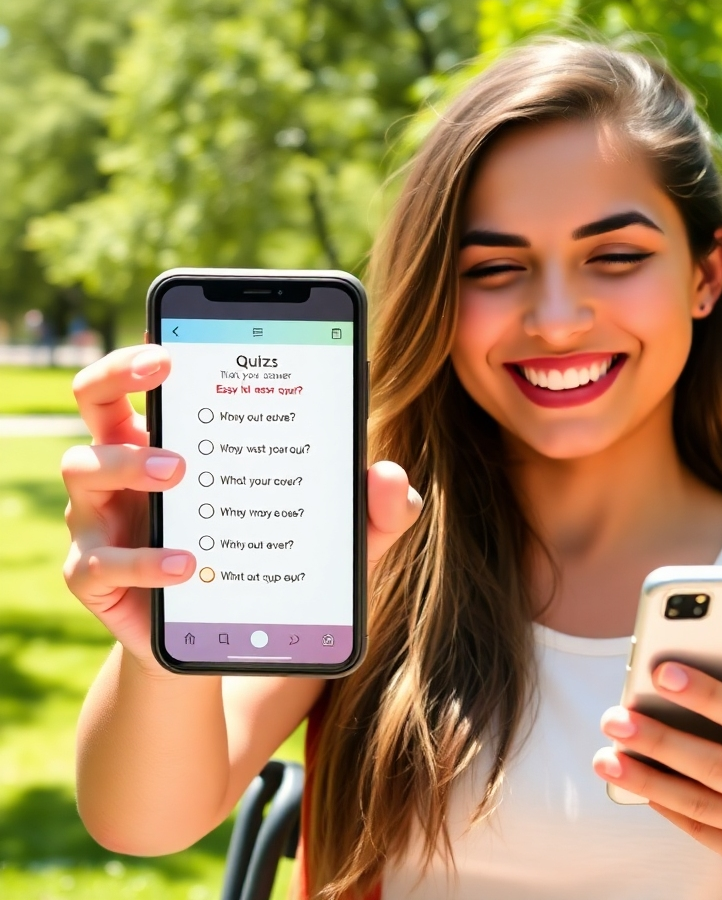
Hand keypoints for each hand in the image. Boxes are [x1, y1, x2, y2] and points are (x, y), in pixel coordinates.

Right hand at [63, 345, 421, 673]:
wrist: (229, 638)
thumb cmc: (277, 562)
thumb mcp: (337, 535)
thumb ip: (373, 508)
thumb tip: (389, 476)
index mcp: (176, 437)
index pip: (147, 375)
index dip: (151, 345)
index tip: (177, 332)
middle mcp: (129, 468)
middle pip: (94, 397)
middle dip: (117, 370)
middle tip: (164, 368)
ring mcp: (104, 520)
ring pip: (82, 468)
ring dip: (130, 462)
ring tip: (182, 471)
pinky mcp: (97, 578)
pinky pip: (97, 561)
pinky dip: (142, 560)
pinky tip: (186, 564)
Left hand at [593, 662, 721, 899]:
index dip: (709, 694)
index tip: (663, 671)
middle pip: (718, 763)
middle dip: (660, 738)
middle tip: (615, 717)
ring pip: (699, 800)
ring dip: (646, 777)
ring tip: (606, 756)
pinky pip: (698, 829)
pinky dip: (663, 804)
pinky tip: (633, 782)